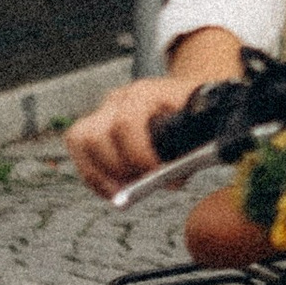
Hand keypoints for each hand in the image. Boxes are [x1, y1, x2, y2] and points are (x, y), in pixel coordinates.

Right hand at [66, 25, 244, 196]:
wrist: (196, 99)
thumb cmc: (202, 116)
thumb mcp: (206, 125)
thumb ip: (195, 148)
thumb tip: (176, 177)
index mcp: (149, 91)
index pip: (127, 122)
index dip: (139, 155)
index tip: (159, 177)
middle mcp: (120, 97)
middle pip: (95, 135)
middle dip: (118, 169)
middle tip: (143, 187)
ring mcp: (104, 109)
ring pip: (80, 139)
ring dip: (100, 173)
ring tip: (125, 193)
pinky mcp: (95, 123)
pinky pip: (79, 148)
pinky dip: (93, 175)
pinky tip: (114, 191)